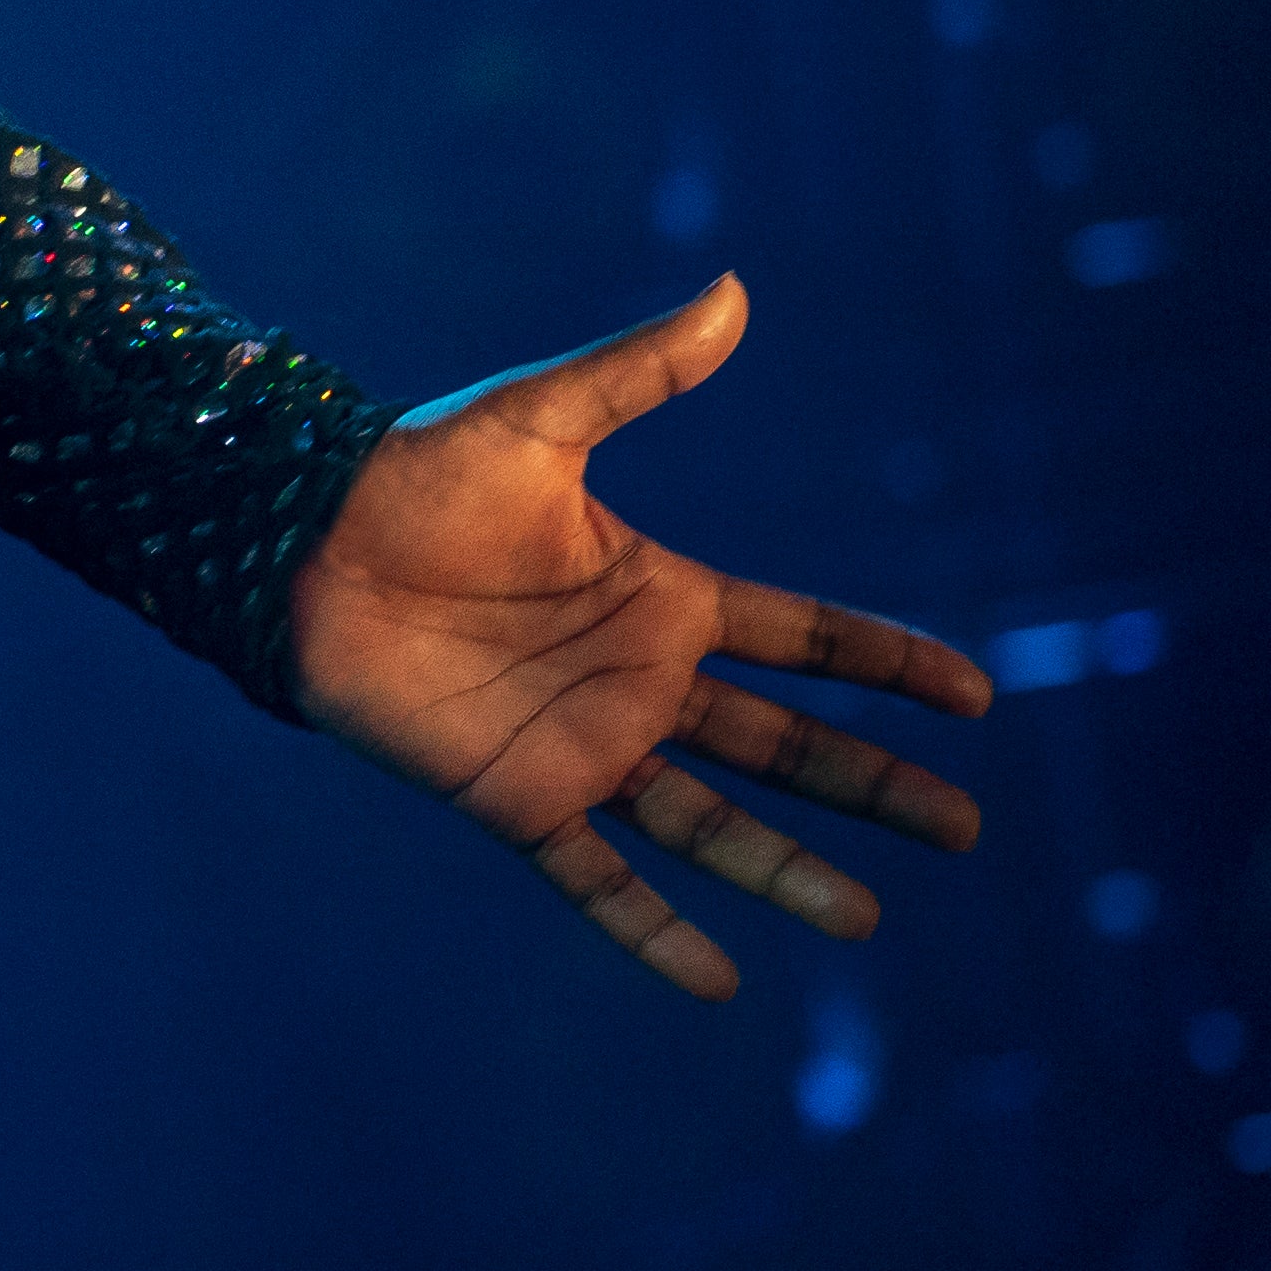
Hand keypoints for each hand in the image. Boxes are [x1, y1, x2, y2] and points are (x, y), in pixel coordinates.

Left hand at [284, 273, 988, 997]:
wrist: (296, 547)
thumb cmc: (410, 475)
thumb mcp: (538, 419)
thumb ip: (640, 374)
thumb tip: (733, 288)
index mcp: (656, 594)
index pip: (802, 638)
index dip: (885, 663)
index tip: (974, 697)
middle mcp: (635, 680)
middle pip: (782, 746)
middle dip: (871, 785)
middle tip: (964, 827)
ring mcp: (582, 745)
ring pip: (709, 825)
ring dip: (787, 874)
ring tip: (865, 919)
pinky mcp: (516, 797)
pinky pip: (595, 879)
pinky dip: (652, 931)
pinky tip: (718, 982)